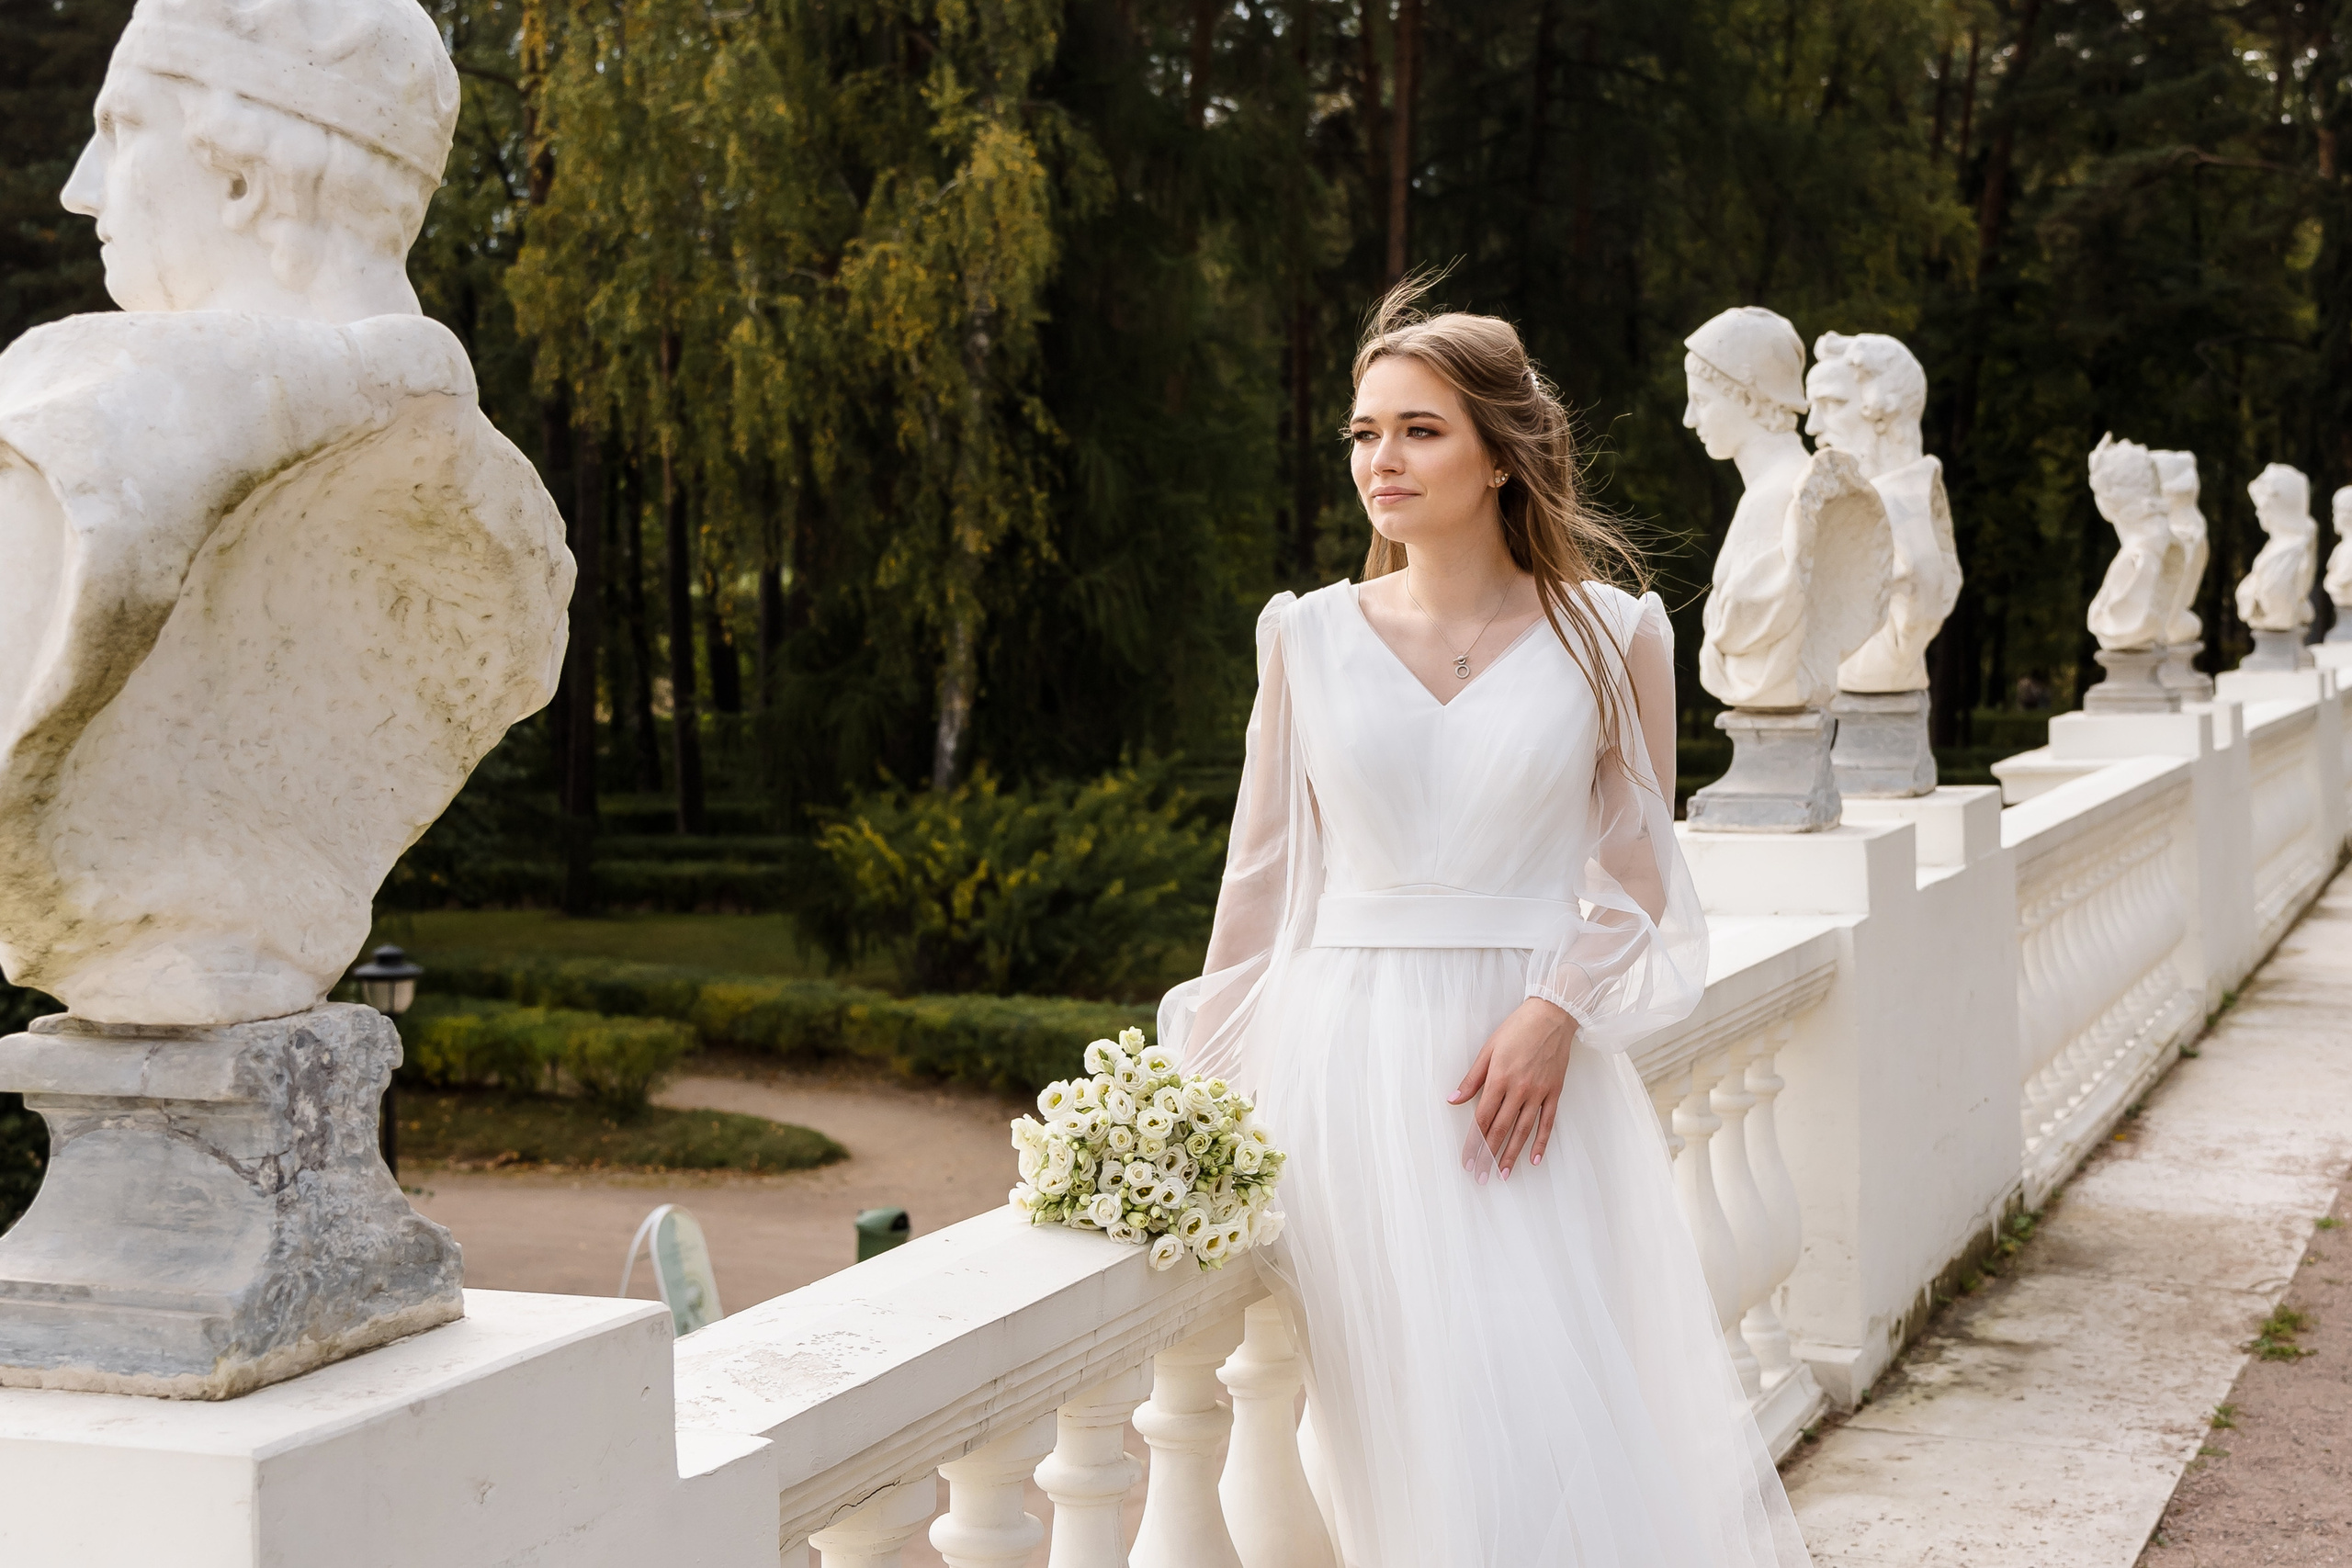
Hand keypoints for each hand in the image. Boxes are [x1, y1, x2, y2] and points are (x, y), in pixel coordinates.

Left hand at [1447, 998, 1575, 1180]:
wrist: (1552, 1015)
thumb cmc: (1517, 1029)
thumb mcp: (1488, 1049)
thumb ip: (1472, 1079)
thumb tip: (1453, 1100)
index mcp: (1499, 1079)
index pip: (1482, 1119)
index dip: (1473, 1143)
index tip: (1467, 1160)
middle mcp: (1519, 1090)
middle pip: (1500, 1130)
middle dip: (1488, 1156)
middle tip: (1481, 1177)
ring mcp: (1539, 1093)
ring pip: (1523, 1131)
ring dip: (1512, 1155)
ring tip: (1503, 1175)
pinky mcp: (1554, 1093)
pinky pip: (1548, 1123)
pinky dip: (1542, 1142)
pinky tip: (1534, 1159)